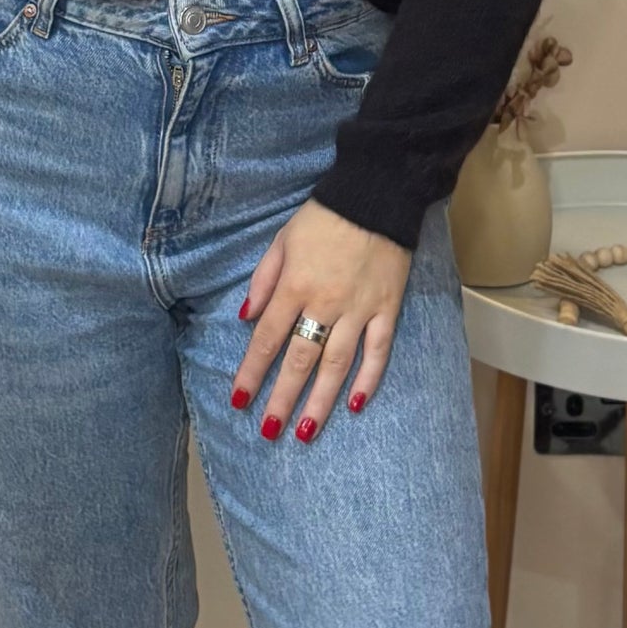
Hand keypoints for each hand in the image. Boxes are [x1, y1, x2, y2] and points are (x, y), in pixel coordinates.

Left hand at [230, 199, 412, 441]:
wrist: (376, 195)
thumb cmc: (322, 218)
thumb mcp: (282, 240)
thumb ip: (263, 281)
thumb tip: (245, 318)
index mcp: (295, 286)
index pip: (267, 339)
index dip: (252, 372)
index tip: (239, 400)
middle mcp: (325, 304)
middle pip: (300, 360)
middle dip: (283, 399)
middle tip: (269, 431)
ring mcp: (359, 310)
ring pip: (337, 365)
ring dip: (321, 401)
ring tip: (307, 432)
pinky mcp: (387, 309)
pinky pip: (378, 351)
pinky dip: (368, 379)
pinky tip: (356, 404)